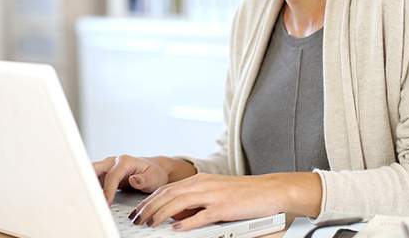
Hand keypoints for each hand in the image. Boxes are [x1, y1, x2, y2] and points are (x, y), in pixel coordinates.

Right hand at [92, 155, 170, 205]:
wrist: (156, 169)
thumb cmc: (155, 173)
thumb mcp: (154, 178)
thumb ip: (144, 180)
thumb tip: (133, 180)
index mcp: (125, 161)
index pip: (112, 176)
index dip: (108, 190)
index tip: (106, 203)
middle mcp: (113, 162)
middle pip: (94, 169)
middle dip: (87, 182)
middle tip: (85, 199)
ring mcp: (108, 167)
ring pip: (91, 173)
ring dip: (86, 185)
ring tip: (85, 200)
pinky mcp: (105, 174)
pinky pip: (93, 180)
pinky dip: (90, 188)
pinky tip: (88, 198)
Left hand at [130, 172, 321, 230]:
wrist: (271, 189)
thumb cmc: (246, 193)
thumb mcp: (216, 192)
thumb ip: (197, 200)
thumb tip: (176, 214)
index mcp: (201, 180)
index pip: (168, 188)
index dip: (150, 199)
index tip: (139, 211)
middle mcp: (205, 184)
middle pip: (169, 193)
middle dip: (149, 207)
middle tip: (137, 219)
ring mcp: (215, 195)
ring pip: (180, 202)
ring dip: (161, 214)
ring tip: (150, 224)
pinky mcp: (225, 207)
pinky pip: (202, 215)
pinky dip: (186, 222)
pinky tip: (176, 228)